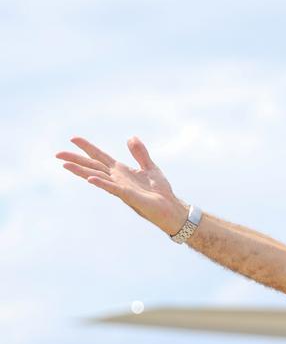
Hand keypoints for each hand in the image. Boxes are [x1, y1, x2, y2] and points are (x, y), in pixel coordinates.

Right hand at [56, 136, 186, 234]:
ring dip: (81, 171)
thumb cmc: (159, 190)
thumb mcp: (150, 167)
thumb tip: (130, 137)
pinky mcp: (127, 195)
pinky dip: (101, 183)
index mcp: (121, 170)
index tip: (73, 139)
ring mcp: (120, 187)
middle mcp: (117, 178)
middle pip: (92, 166)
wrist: (169, 207)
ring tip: (65, 165)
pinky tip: (90, 179)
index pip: (100, 156)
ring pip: (96, 176)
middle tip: (57, 154)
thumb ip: (139, 153)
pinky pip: (112, 188)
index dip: (87, 147)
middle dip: (75, 159)